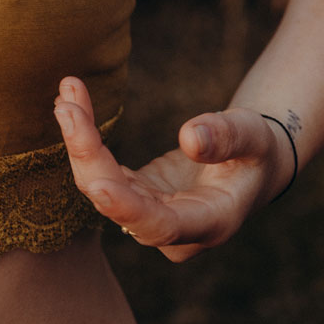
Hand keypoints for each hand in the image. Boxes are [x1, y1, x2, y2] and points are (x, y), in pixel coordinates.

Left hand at [53, 76, 290, 262]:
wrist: (251, 163)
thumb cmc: (256, 149)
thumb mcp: (252, 135)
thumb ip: (226, 136)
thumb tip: (188, 138)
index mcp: (209, 222)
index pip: (160, 225)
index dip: (126, 208)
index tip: (96, 183)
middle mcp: (174, 229)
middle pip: (119, 203)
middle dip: (88, 155)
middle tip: (67, 107)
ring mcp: (151, 214)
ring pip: (102, 186)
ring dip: (80, 141)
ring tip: (67, 94)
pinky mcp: (137, 195)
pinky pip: (103, 171)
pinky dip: (85, 139)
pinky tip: (71, 103)